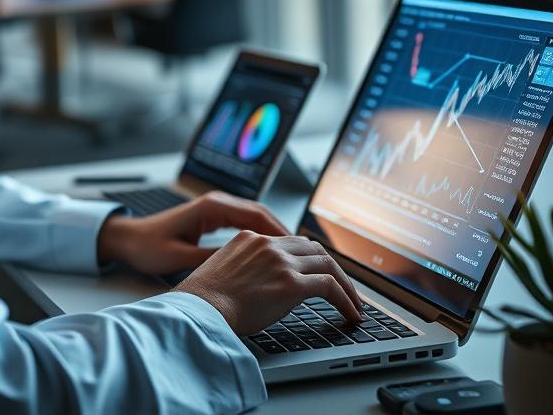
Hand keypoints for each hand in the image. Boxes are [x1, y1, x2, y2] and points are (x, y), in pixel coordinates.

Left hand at [97, 190, 290, 274]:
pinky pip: (247, 223)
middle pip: (262, 214)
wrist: (128, 238)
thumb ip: (212, 259)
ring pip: (257, 218)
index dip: (281, 233)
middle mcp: (217, 202)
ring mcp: (217, 208)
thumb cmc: (149, 247)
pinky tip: (274, 253)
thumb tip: (245, 267)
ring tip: (297, 256)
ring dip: (276, 234)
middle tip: (307, 255)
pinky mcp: (214, 217)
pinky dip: (263, 236)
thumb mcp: (180, 258)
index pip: (257, 215)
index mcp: (211, 207)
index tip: (301, 250)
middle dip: (285, 234)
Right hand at [173, 231, 363, 335]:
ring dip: (345, 285)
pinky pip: (330, 287)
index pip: (291, 242)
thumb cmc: (204, 301)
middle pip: (314, 249)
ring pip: (328, 265)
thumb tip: (259, 284)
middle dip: (333, 268)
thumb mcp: (222, 270)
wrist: (199, 310)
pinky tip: (351, 314)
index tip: (320, 271)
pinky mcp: (292, 283)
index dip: (311, 258)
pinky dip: (346, 300)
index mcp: (249, 238)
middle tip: (344, 288)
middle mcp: (267, 244)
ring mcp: (281, 262)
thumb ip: (243, 267)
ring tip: (353, 304)